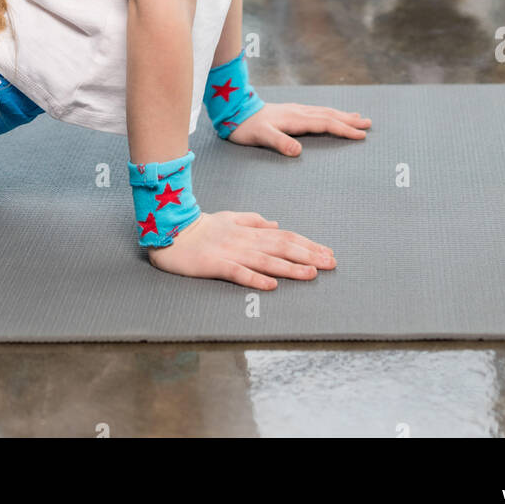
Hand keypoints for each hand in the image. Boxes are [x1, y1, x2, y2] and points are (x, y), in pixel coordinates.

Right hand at [147, 210, 334, 288]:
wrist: (173, 232)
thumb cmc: (202, 227)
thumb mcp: (231, 218)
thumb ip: (254, 220)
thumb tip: (276, 224)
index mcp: (250, 230)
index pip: (285, 236)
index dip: (307, 244)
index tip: (327, 252)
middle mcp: (245, 240)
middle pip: (282, 247)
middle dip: (308, 255)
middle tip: (331, 263)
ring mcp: (231, 252)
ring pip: (266, 260)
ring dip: (290, 267)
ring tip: (311, 274)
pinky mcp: (216, 265)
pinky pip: (238, 273)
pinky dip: (255, 278)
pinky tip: (271, 285)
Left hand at [226, 101, 371, 155]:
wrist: (233, 110)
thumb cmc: (246, 127)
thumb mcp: (261, 137)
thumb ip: (279, 142)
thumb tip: (298, 151)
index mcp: (296, 119)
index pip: (326, 124)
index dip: (344, 129)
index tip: (361, 134)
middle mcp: (298, 112)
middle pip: (329, 115)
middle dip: (349, 120)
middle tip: (368, 123)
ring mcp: (295, 110)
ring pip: (324, 111)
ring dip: (342, 115)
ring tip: (357, 116)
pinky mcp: (290, 111)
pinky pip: (316, 111)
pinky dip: (329, 113)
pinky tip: (330, 114)